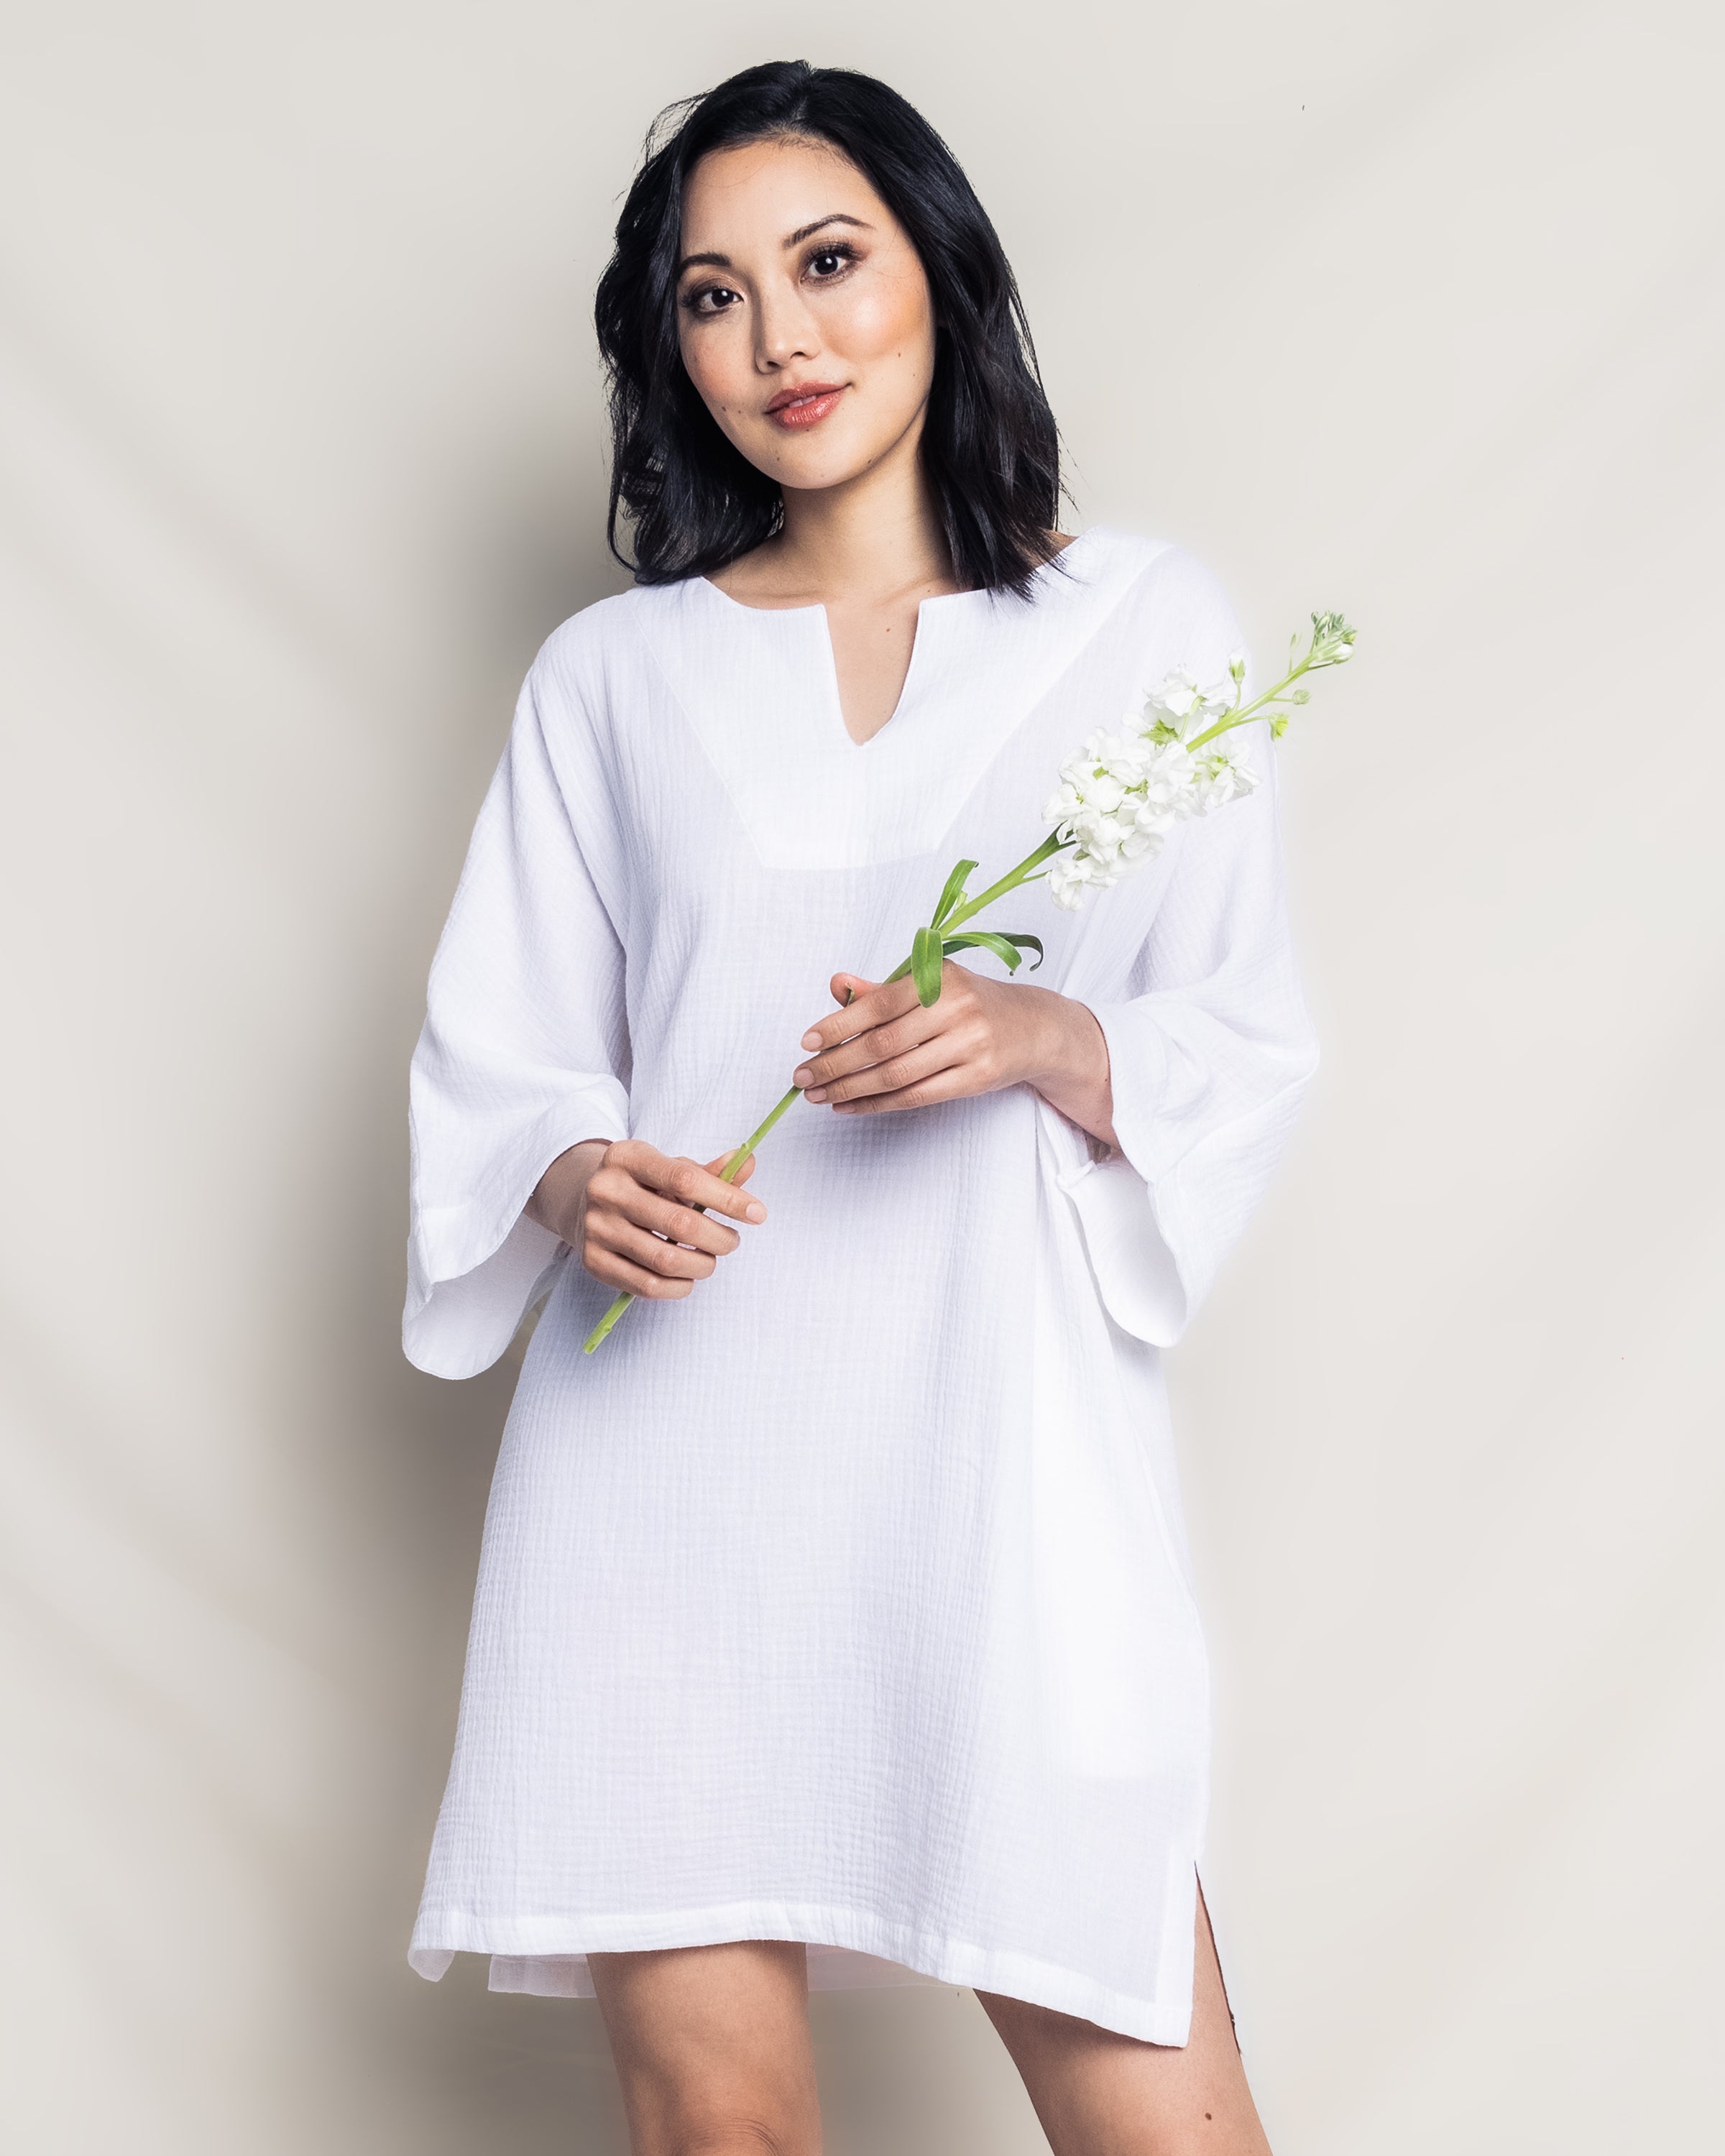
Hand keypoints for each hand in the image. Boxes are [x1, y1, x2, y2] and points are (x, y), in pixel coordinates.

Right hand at [527, 1138, 764, 1300]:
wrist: (582, 1198)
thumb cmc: (641, 1183)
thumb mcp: (668, 1167)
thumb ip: (709, 1171)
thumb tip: (748, 1163)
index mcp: (628, 1156)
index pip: (686, 1179)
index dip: (727, 1199)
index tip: (757, 1213)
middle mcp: (606, 1190)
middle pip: (679, 1224)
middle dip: (719, 1239)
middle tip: (732, 1242)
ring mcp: (596, 1227)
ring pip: (665, 1260)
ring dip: (701, 1266)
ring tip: (709, 1260)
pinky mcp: (593, 1261)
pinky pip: (646, 1285)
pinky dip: (678, 1287)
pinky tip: (687, 1278)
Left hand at [791, 966, 1118, 1145]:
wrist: (1034, 1028)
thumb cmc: (971, 1003)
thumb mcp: (931, 985)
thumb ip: (882, 989)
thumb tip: (836, 985)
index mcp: (940, 979)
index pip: (879, 1006)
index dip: (839, 1026)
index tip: (807, 1043)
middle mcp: (957, 1010)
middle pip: (883, 1045)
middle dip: (836, 1064)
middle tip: (803, 1077)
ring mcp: (971, 1045)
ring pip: (897, 1075)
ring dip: (851, 1089)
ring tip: (819, 1095)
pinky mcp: (978, 1078)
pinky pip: (916, 1096)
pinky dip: (877, 1104)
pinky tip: (850, 1105)